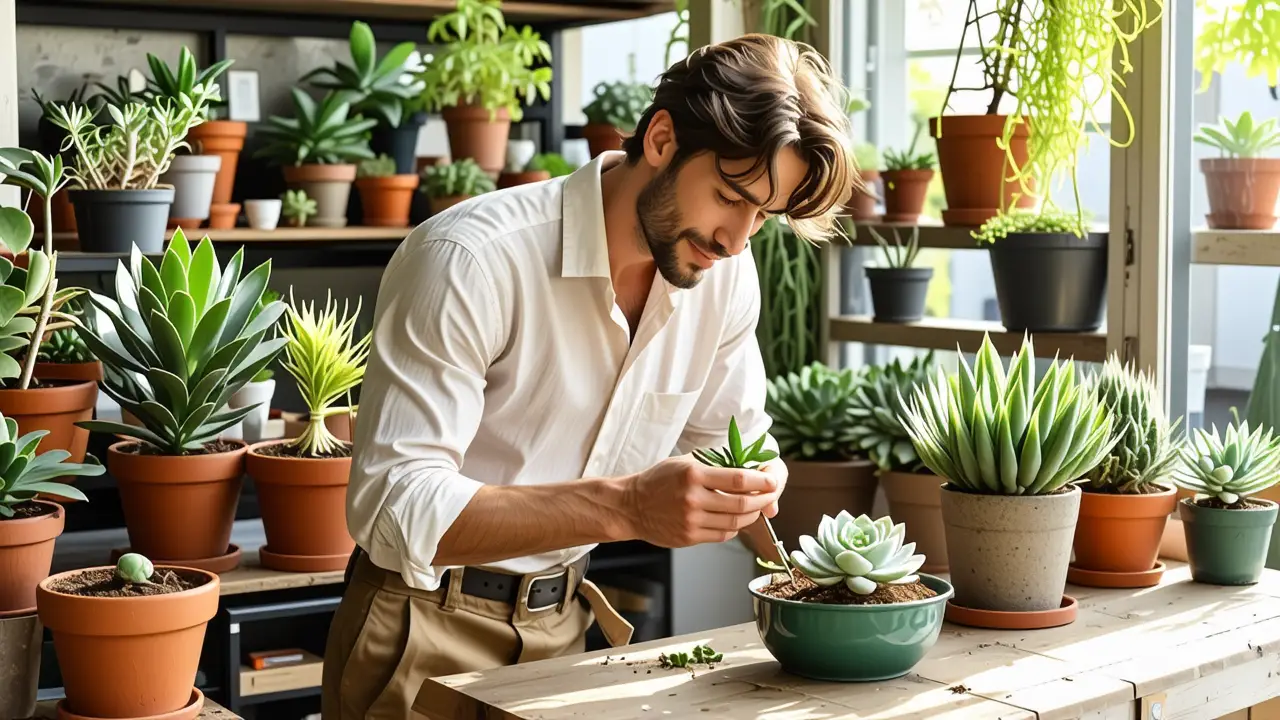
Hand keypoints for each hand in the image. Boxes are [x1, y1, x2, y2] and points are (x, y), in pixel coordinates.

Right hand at [622, 454, 781, 547]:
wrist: (631, 506)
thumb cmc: (659, 480)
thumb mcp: (684, 462)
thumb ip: (714, 463)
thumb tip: (748, 466)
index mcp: (693, 475)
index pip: (738, 480)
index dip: (761, 481)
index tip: (772, 481)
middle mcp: (693, 499)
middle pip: (742, 504)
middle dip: (763, 500)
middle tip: (771, 496)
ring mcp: (691, 521)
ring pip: (736, 523)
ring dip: (752, 515)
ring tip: (756, 508)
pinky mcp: (689, 537)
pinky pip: (723, 535)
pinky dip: (735, 528)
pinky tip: (736, 520)